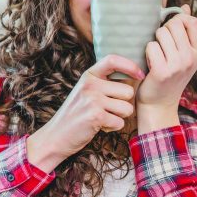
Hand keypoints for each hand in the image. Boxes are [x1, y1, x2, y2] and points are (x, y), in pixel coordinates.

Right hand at [27, 55, 142, 171]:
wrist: (56, 136)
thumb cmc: (76, 114)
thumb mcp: (86, 91)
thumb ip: (104, 83)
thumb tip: (134, 76)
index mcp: (89, 76)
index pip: (113, 60)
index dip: (130, 65)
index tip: (140, 75)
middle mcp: (90, 85)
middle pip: (128, 91)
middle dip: (124, 104)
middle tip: (108, 110)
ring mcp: (92, 100)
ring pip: (127, 108)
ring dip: (119, 117)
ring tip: (103, 118)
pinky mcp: (96, 116)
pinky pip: (120, 122)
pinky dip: (113, 128)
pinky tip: (99, 126)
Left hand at [136, 4, 196, 132]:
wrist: (159, 105)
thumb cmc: (168, 76)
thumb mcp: (182, 54)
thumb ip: (184, 31)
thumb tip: (185, 6)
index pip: (192, 21)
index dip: (179, 20)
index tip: (171, 31)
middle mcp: (191, 58)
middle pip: (174, 24)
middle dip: (163, 30)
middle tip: (161, 46)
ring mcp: (178, 65)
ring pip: (161, 33)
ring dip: (154, 42)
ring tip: (156, 56)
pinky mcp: (162, 71)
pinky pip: (151, 46)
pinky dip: (147, 53)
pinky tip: (150, 64)